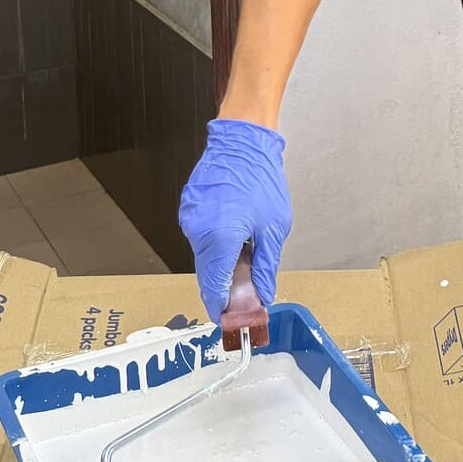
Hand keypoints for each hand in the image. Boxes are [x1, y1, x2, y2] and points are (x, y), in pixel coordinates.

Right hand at [180, 119, 290, 323]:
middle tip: (245, 299)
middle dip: (224, 290)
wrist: (242, 139)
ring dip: (222, 267)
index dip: (222, 309)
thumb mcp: (274, 228)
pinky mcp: (188, 209)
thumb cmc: (262, 179)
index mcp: (220, 239)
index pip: (214, 287)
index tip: (231, 322)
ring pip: (204, 257)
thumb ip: (265, 266)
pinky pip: (201, 238)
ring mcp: (189, 219)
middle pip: (208, 275)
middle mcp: (198, 232)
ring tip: (245, 264)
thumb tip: (263, 295)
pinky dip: (216, 247)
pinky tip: (235, 241)